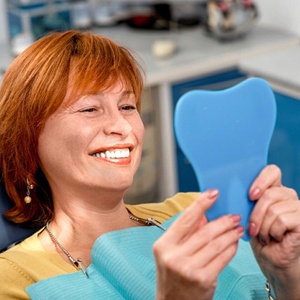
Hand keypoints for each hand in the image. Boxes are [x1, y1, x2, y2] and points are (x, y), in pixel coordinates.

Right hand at [153, 190, 243, 299]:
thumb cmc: (174, 274)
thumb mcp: (172, 251)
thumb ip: (186, 233)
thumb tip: (205, 214)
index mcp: (163, 245)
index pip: (185, 219)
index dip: (201, 204)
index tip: (213, 193)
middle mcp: (173, 256)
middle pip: (204, 232)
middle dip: (222, 221)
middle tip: (234, 215)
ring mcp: (188, 269)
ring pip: (216, 244)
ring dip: (230, 234)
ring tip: (238, 228)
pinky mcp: (203, 280)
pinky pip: (222, 258)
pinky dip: (231, 248)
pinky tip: (235, 243)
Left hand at [248, 165, 299, 298]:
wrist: (272, 261)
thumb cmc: (259, 237)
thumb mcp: (248, 215)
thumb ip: (245, 200)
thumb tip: (228, 189)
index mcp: (274, 189)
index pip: (272, 171)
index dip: (261, 180)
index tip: (250, 195)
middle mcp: (288, 195)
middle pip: (270, 194)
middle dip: (255, 214)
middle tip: (252, 228)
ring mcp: (298, 207)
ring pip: (274, 209)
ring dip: (263, 227)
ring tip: (263, 235)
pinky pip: (282, 220)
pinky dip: (272, 232)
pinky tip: (274, 238)